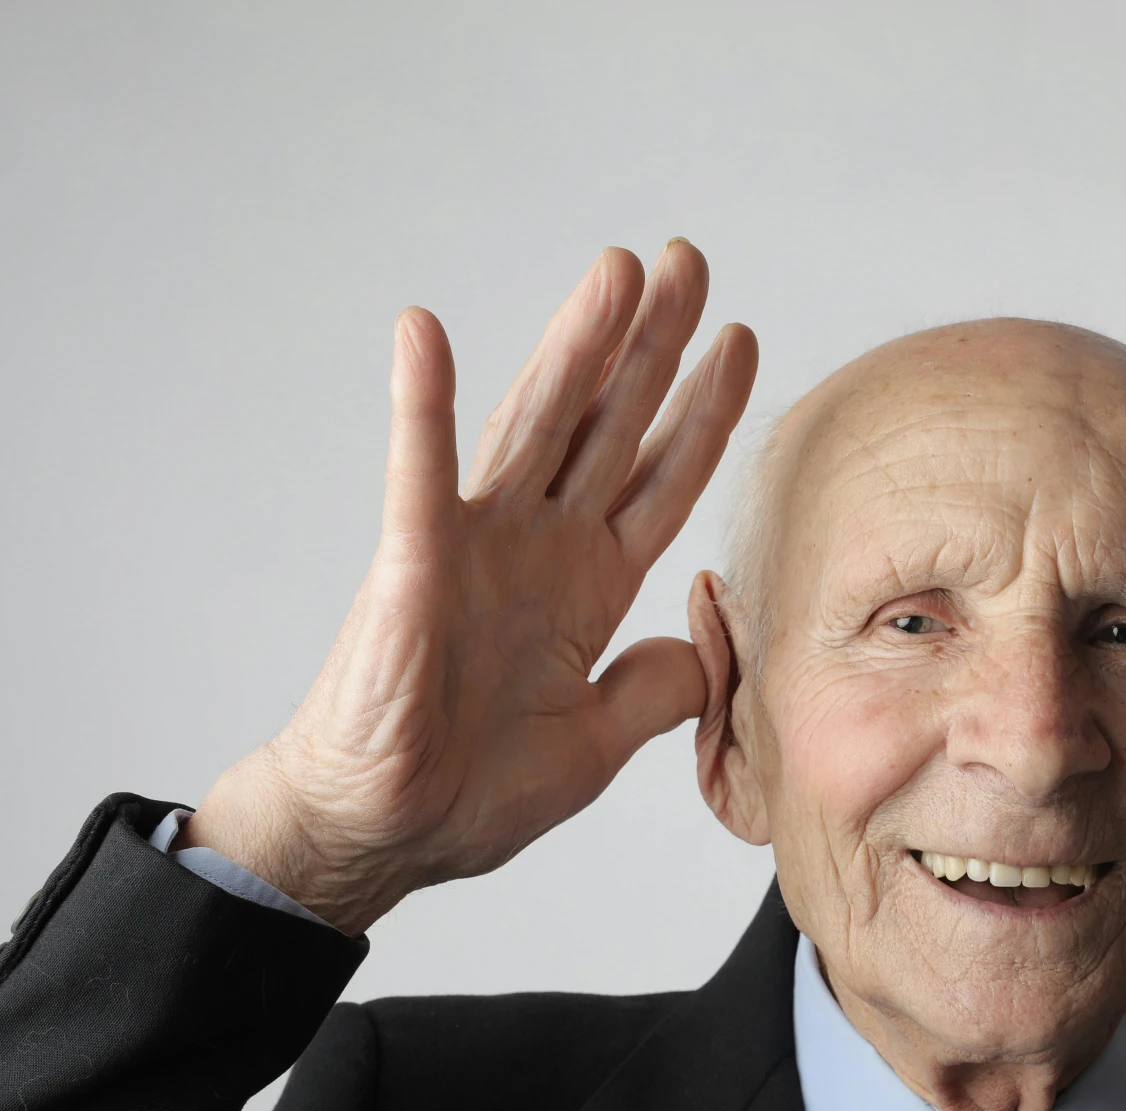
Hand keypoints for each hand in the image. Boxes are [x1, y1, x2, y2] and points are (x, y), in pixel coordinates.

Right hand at [183, 241, 757, 933]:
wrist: (384, 834)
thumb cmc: (469, 790)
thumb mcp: (596, 742)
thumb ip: (656, 689)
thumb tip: (705, 645)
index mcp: (585, 587)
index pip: (659, 479)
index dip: (702, 412)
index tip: (741, 340)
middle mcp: (535, 549)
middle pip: (608, 426)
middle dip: (653, 346)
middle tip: (688, 260)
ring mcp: (473, 548)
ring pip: (536, 425)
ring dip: (575, 345)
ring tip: (618, 269)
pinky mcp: (411, 567)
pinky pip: (418, 475)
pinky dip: (422, 404)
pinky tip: (426, 332)